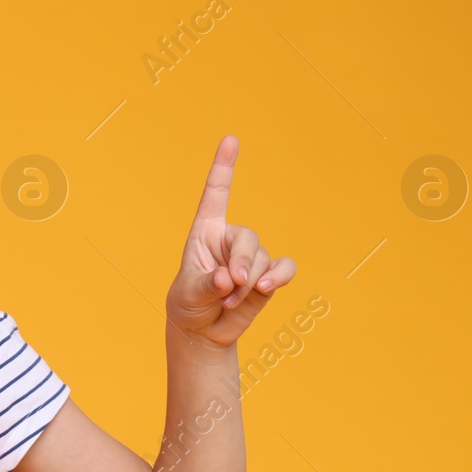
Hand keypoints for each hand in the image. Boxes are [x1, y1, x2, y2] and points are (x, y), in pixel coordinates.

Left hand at [164, 135, 296, 349]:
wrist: (203, 332)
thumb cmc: (187, 306)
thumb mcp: (188, 294)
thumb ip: (209, 284)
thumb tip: (232, 279)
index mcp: (204, 233)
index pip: (216, 195)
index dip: (223, 168)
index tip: (231, 139)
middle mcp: (229, 241)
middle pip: (248, 237)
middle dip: (243, 263)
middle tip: (231, 286)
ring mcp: (251, 258)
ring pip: (263, 258)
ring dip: (251, 282)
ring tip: (230, 301)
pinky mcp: (268, 276)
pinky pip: (284, 268)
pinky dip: (279, 277)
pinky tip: (266, 289)